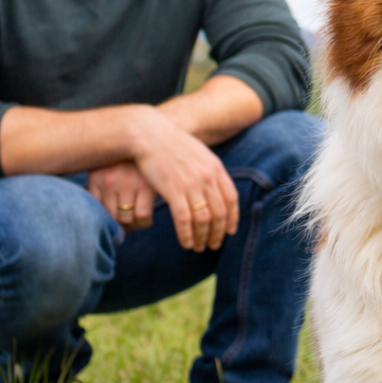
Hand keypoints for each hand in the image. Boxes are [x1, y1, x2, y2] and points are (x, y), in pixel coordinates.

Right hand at [88, 161, 156, 228]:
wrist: (129, 134)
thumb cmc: (146, 162)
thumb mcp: (157, 177)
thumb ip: (154, 197)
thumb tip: (145, 220)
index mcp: (147, 184)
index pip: (143, 217)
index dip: (143, 223)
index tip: (142, 220)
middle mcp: (127, 183)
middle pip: (126, 219)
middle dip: (130, 224)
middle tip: (131, 221)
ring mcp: (109, 181)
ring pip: (110, 216)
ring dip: (115, 220)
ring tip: (121, 214)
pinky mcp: (94, 179)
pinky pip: (96, 205)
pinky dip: (101, 211)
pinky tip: (108, 207)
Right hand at [129, 107, 239, 252]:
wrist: (149, 135)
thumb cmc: (172, 145)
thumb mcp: (199, 154)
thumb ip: (209, 171)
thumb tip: (216, 186)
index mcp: (216, 168)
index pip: (232, 199)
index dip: (232, 218)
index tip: (230, 231)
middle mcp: (207, 177)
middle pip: (220, 212)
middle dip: (218, 233)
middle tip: (214, 245)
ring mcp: (191, 184)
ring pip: (204, 219)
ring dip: (203, 237)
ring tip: (199, 247)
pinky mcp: (173, 190)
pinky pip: (185, 219)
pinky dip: (187, 234)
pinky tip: (185, 243)